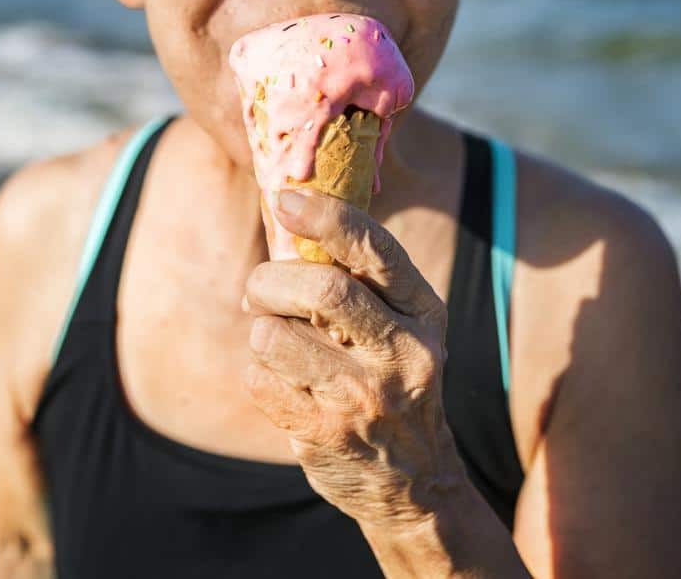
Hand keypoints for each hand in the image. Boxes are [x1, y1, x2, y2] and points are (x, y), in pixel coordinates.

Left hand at [242, 188, 466, 528]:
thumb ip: (357, 279)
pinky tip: (284, 387)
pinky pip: (258, 379)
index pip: (375, 249)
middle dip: (270, 282)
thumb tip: (286, 214)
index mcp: (423, 312)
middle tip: (258, 293)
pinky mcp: (327, 433)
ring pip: (275, 336)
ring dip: (259, 334)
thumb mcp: (399, 326)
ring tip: (277, 347)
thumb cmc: (389, 379)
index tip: (285, 198)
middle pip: (320, 289)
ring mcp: (367, 397)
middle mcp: (405, 352)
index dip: (326, 217)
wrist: (415, 483)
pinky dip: (257, 374)